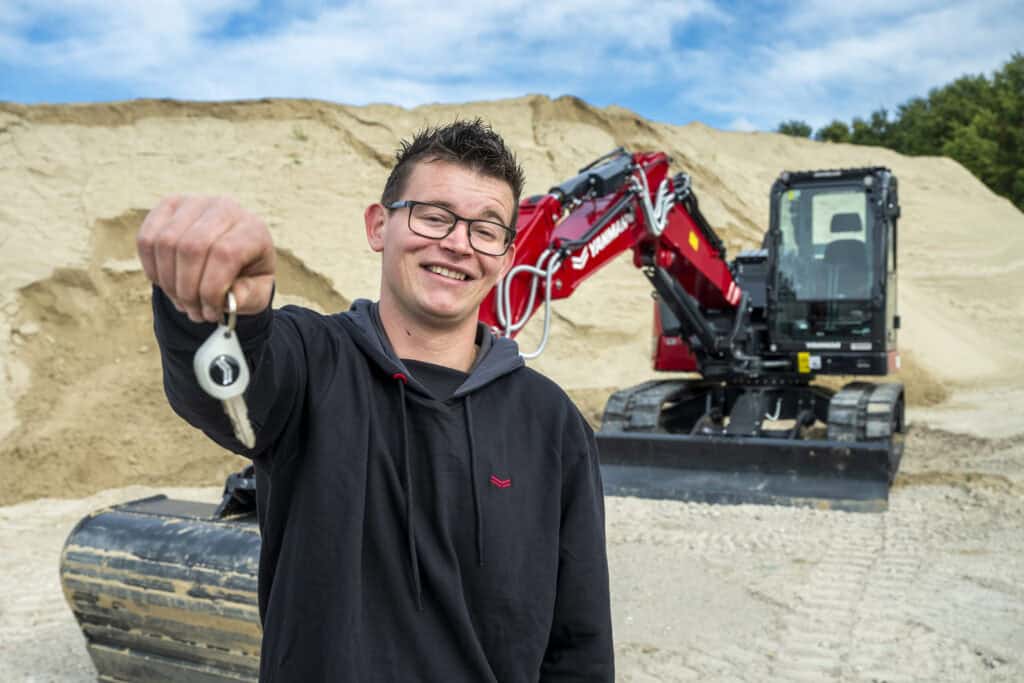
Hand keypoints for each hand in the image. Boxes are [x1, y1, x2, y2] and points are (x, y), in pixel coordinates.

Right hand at [137, 195, 275, 321]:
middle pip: (192, 248)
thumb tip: (227, 301)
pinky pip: (147, 238)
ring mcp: (193, 203)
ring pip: (166, 243)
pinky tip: (167, 284)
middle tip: (193, 312)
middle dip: (187, 290)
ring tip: (182, 302)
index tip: (210, 313)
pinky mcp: (168, 206)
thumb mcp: (257, 292)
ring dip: (169, 283)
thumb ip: (247, 298)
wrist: (233, 253)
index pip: (225, 254)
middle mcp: (224, 208)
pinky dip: (152, 269)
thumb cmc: (246, 275)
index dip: (211, 290)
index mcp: (252, 229)